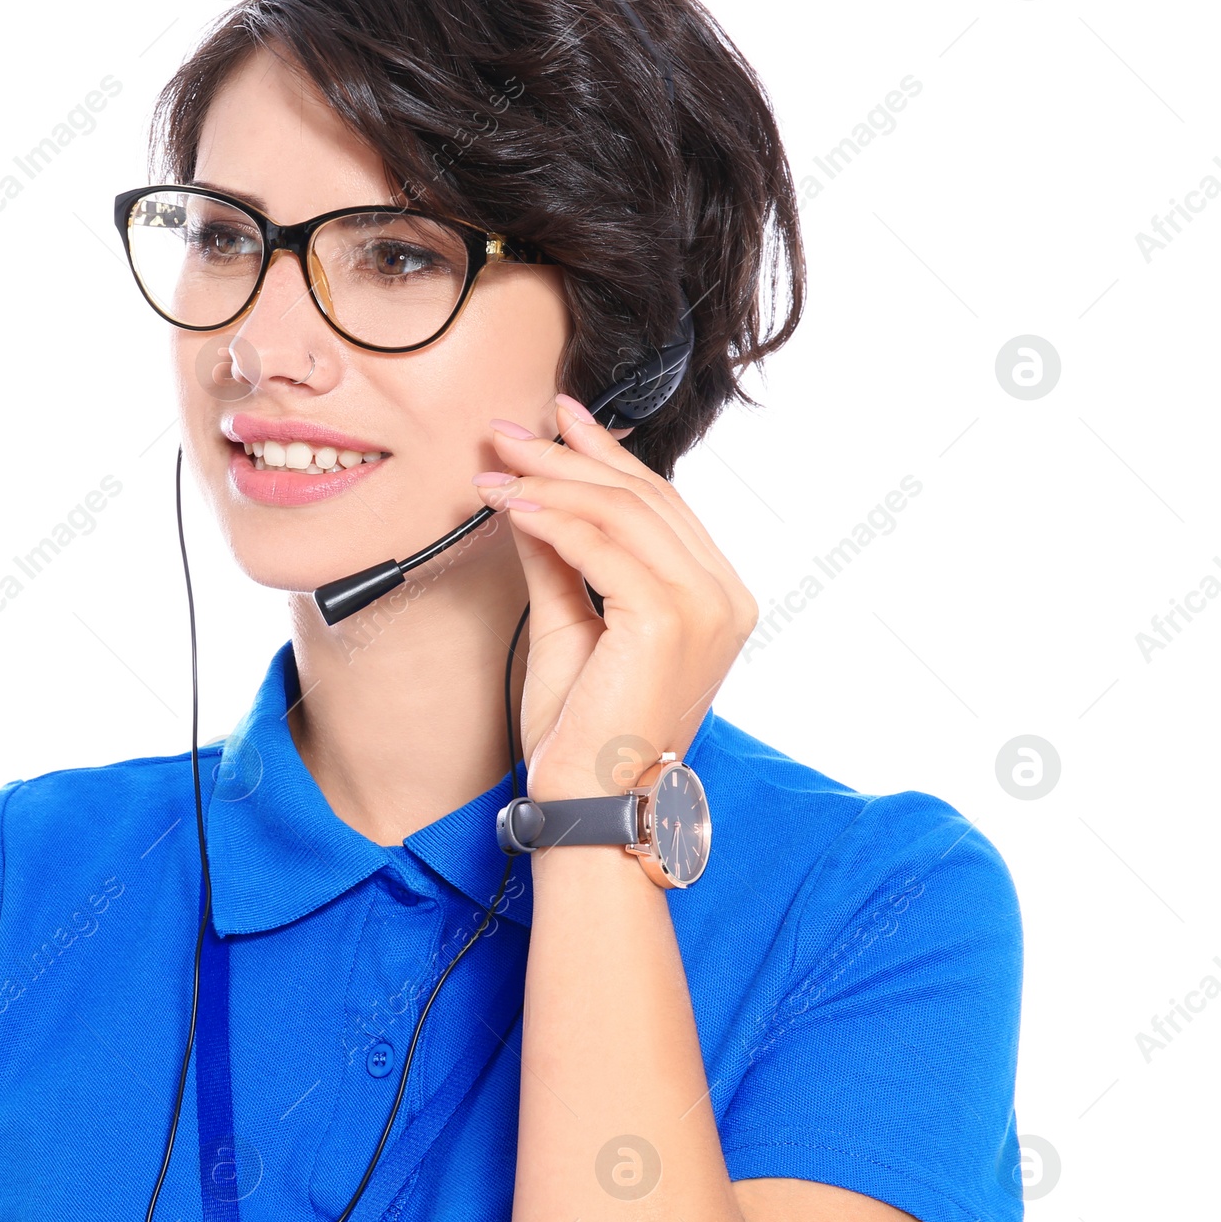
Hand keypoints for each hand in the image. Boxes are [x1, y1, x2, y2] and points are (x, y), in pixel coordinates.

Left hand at [474, 396, 757, 802]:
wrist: (589, 802)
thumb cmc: (585, 730)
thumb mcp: (570, 623)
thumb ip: (558, 560)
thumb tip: (527, 497)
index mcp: (716, 597)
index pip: (659, 504)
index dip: (606, 454)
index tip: (557, 419)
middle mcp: (724, 596)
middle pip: (641, 496)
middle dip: (567, 455)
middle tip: (507, 433)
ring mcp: (704, 606)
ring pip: (621, 512)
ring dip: (549, 481)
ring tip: (496, 468)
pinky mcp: (667, 620)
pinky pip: (600, 546)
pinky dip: (549, 519)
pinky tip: (508, 507)